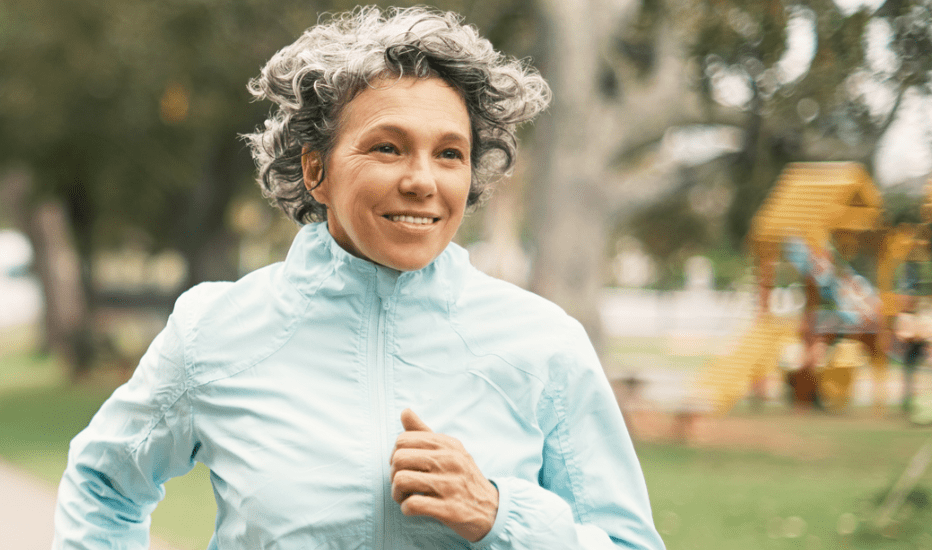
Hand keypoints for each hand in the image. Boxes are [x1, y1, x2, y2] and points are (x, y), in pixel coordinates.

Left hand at [390, 409, 498, 541]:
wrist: (492, 509)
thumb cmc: (463, 478)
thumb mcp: (450, 451)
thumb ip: (424, 432)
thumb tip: (404, 411)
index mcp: (448, 445)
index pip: (404, 440)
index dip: (395, 454)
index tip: (403, 466)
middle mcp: (450, 461)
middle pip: (400, 459)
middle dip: (393, 474)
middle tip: (402, 484)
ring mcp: (451, 485)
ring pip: (402, 480)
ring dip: (396, 493)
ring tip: (405, 496)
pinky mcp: (449, 509)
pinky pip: (412, 504)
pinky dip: (406, 508)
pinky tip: (413, 508)